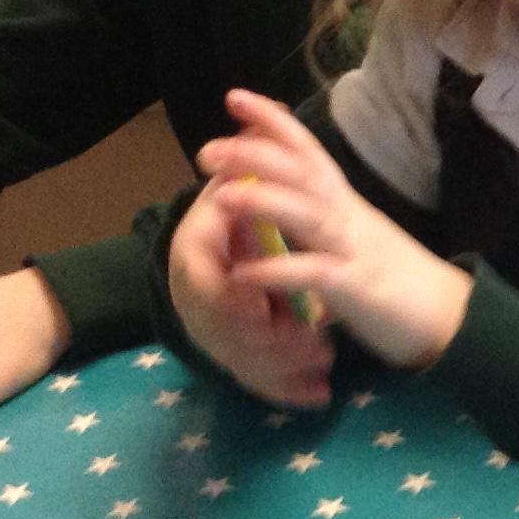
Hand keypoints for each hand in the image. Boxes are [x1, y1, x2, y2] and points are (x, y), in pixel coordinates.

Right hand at [167, 177, 336, 407]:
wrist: (229, 246)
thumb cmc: (241, 214)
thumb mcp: (240, 190)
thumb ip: (245, 170)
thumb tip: (253, 123)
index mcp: (194, 254)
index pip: (202, 288)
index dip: (231, 303)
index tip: (262, 311)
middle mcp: (194, 298)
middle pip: (225, 337)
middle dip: (271, 344)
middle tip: (315, 342)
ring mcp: (211, 330)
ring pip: (243, 362)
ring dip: (284, 368)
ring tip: (324, 360)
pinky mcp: (237, 355)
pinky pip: (256, 379)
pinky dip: (287, 390)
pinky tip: (317, 396)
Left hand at [195, 89, 471, 370]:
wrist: (453, 317)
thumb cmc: (399, 280)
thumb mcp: (356, 237)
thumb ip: (321, 216)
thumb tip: (283, 195)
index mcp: (345, 204)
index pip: (308, 151)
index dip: (272, 122)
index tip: (234, 97)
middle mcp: (349, 217)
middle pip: (302, 175)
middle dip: (254, 157)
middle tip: (207, 150)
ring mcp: (356, 250)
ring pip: (310, 215)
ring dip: (265, 202)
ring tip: (220, 197)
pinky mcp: (360, 289)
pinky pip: (317, 276)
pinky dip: (280, 272)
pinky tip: (245, 273)